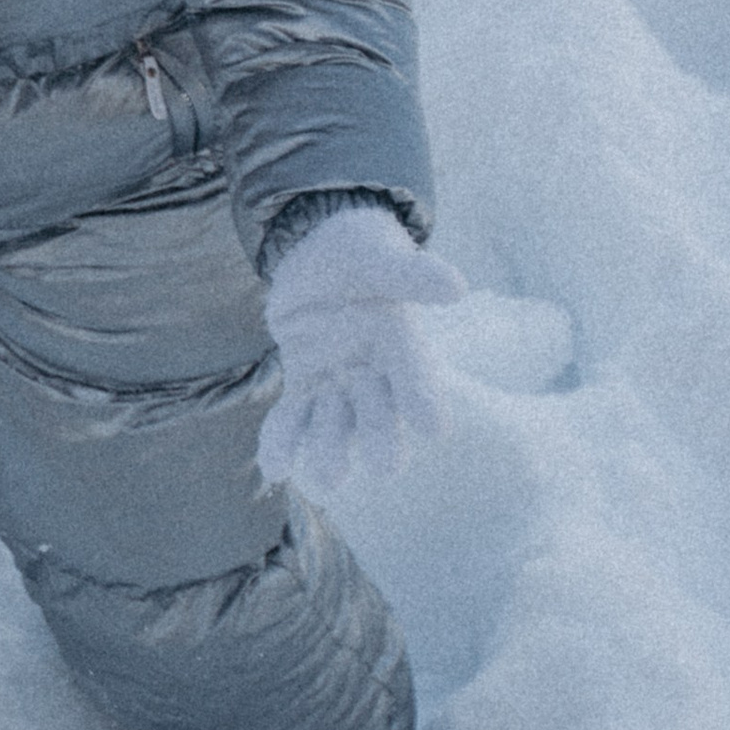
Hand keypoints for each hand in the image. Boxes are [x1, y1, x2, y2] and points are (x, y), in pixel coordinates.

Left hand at [257, 204, 466, 489]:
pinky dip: (282, 443)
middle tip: (380, 469)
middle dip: (379, 440)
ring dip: (329, 452)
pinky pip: (292, 419)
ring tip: (322, 481)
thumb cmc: (361, 250)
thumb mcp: (381, 256)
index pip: (418, 380)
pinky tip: (273, 468)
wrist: (318, 248)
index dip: (424, 401)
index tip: (432, 428)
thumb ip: (411, 273)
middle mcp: (374, 375)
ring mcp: (337, 384)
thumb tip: (456, 286)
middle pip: (380, 416)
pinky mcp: (303, 385)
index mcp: (401, 345)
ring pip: (335, 427)